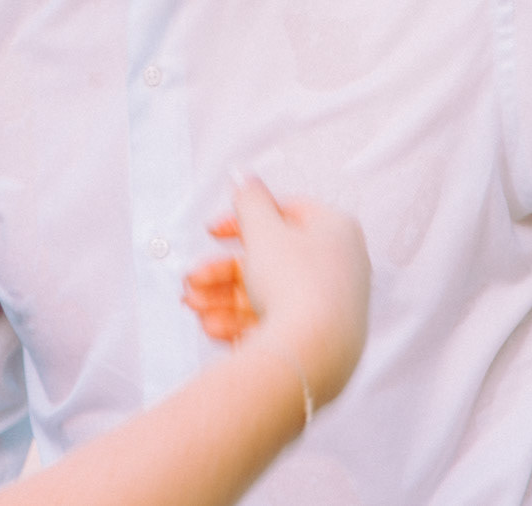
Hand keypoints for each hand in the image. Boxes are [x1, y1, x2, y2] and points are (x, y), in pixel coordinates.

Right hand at [182, 177, 368, 407]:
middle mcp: (338, 267)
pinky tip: (213, 327)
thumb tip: (245, 178)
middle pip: (268, 260)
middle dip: (222, 271)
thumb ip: (250, 201)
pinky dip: (240, 322)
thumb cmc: (297, 284)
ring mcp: (330, 305)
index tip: (214, 231)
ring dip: (222, 298)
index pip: (286, 213)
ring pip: (266, 294)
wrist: (313, 354)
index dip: (243, 219)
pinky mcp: (319, 338)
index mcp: (335, 231)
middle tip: (193, 278)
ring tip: (193, 306)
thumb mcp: (263, 230)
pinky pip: (275, 322)